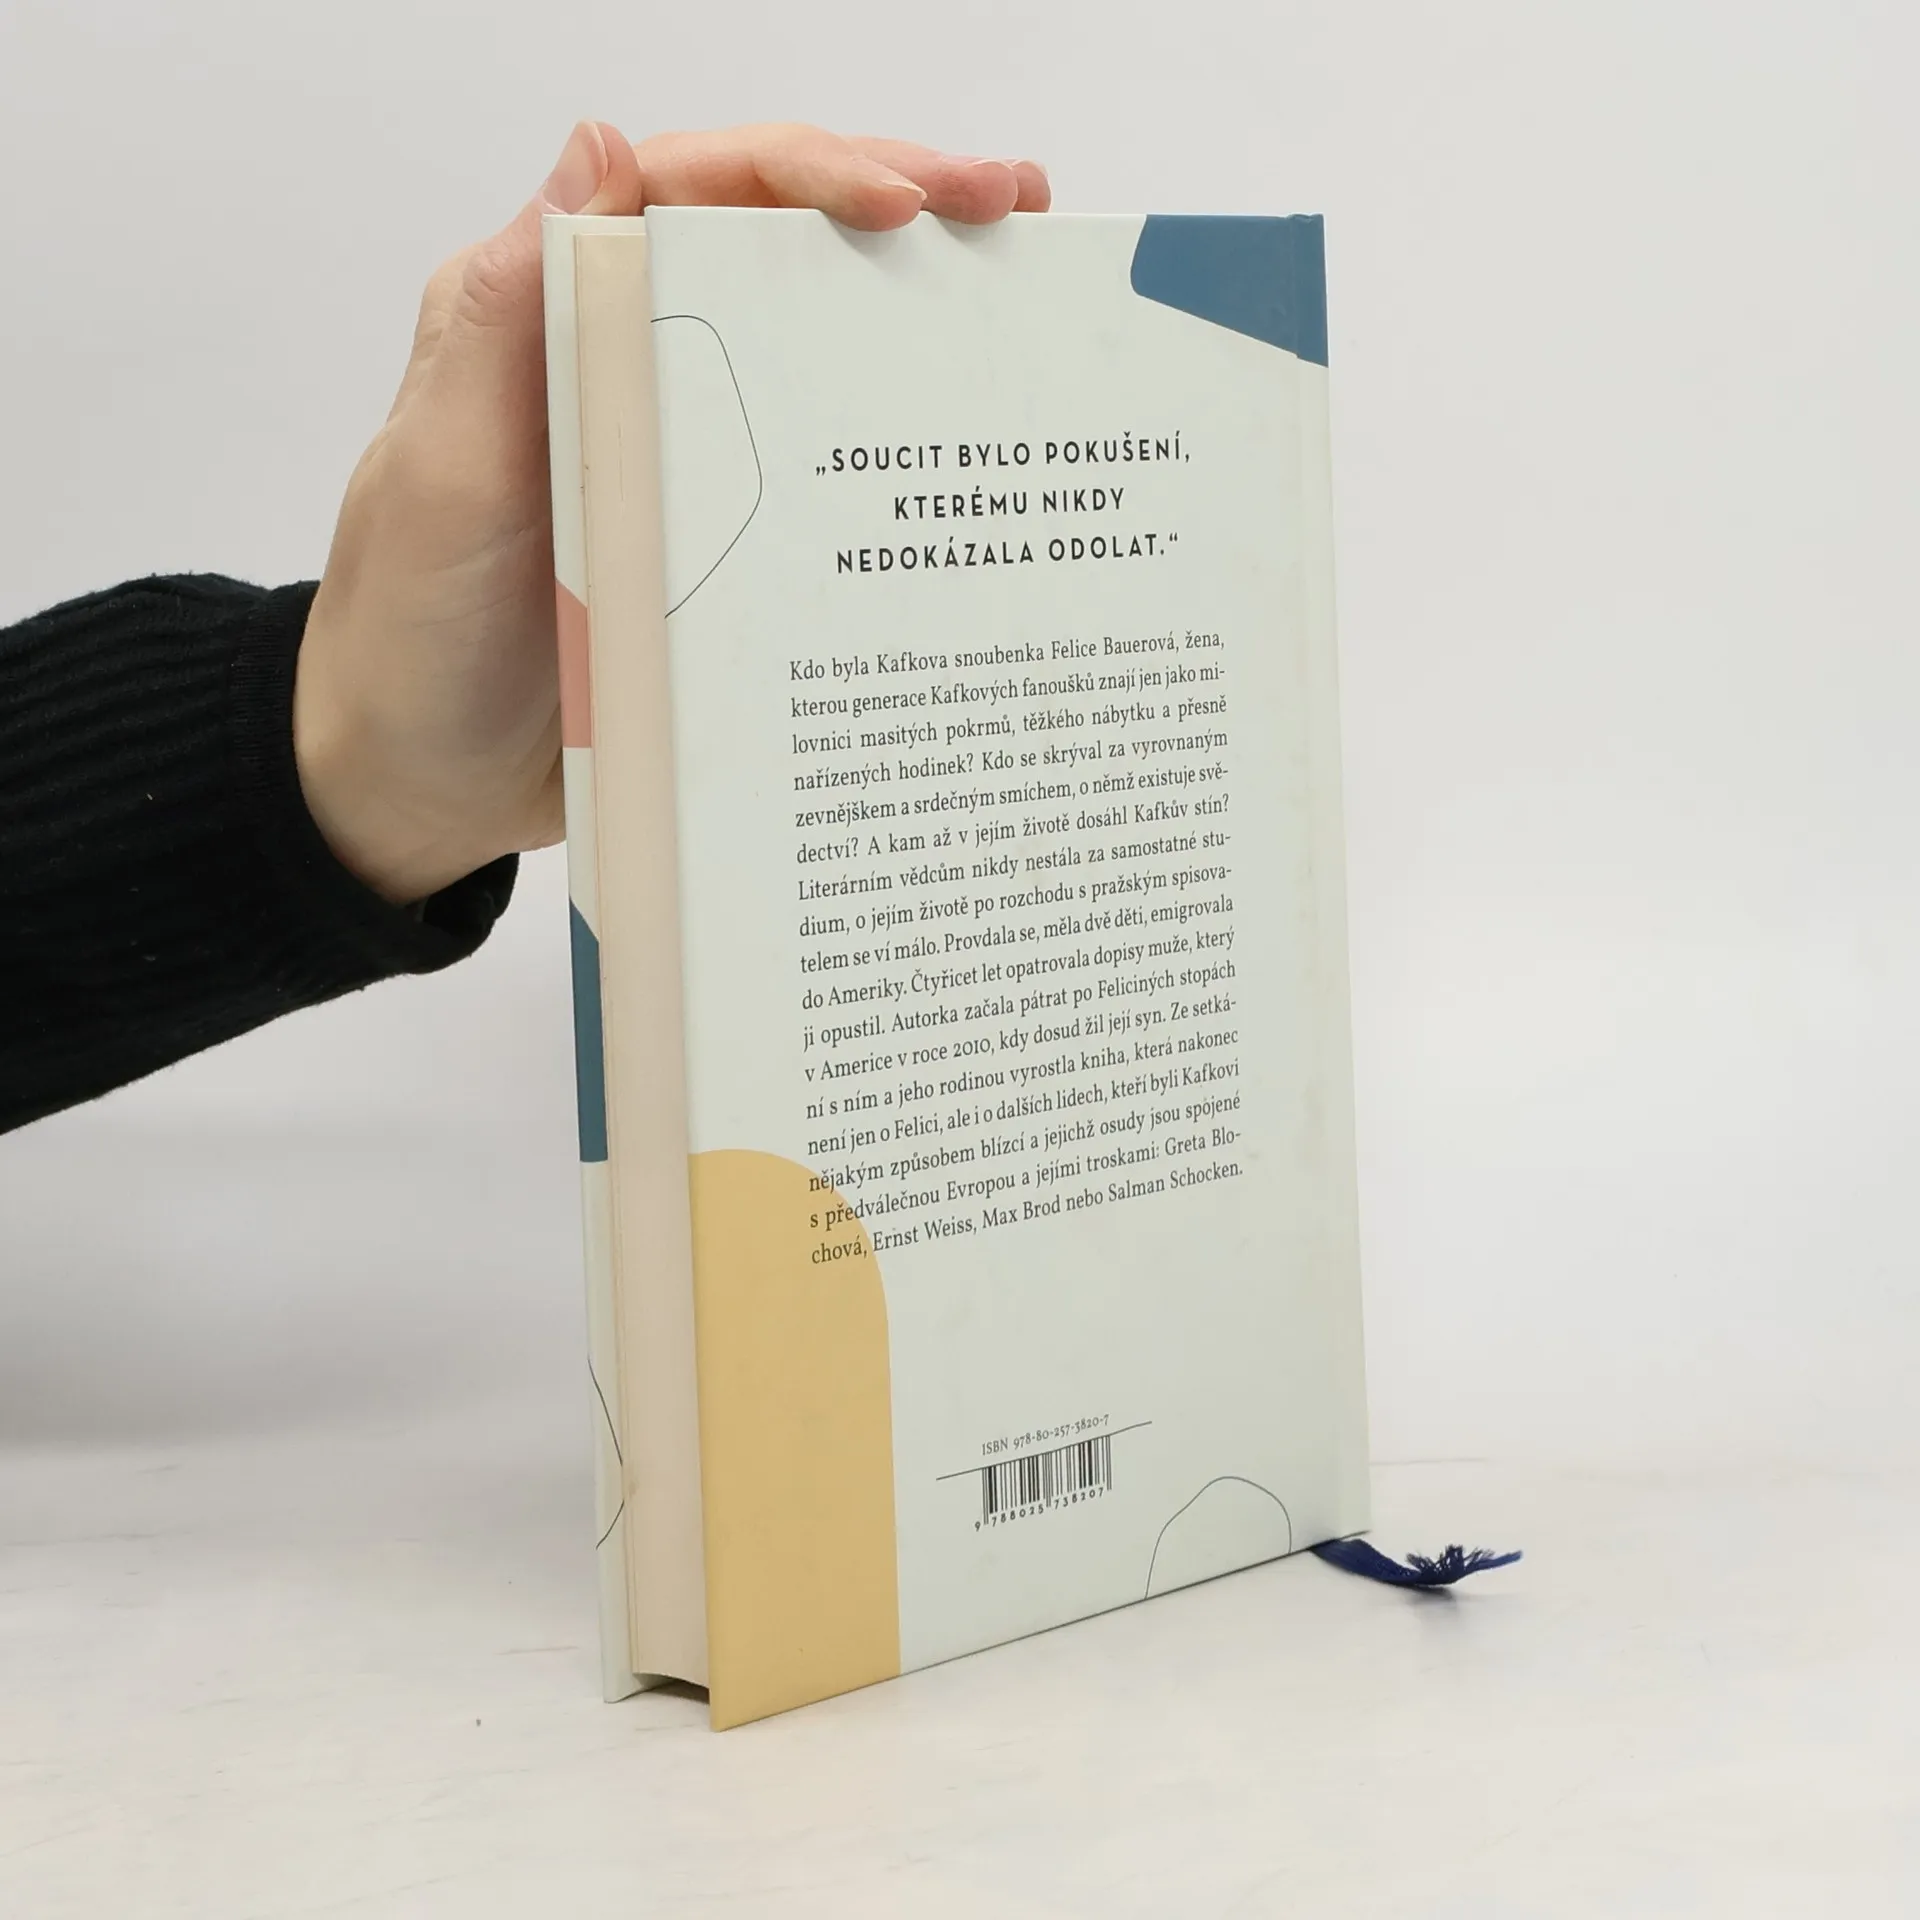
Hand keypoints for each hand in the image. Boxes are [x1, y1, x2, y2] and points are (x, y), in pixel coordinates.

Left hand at [295, 123, 1050, 904]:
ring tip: (1025, 289)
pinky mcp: (710, 533)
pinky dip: (889, 439)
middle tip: (1017, 211)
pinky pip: (809, 462)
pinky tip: (964, 442)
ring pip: (804, 340)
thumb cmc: (406, 638)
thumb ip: (509, 319)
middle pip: (771, 245)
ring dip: (913, 308)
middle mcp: (621, 357)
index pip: (695, 192)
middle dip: (901, 207)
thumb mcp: (443, 478)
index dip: (813, 174)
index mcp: (550, 314)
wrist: (410, 787)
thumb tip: (601, 145)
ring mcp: (675, 446)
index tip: (917, 205)